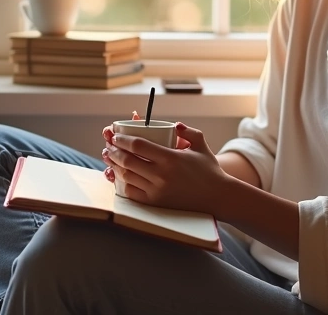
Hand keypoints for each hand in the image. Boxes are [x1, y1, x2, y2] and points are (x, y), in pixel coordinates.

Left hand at [101, 122, 229, 214]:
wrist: (218, 197)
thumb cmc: (209, 170)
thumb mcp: (201, 146)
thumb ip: (188, 132)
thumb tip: (174, 125)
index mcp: (171, 158)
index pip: (138, 145)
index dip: (122, 140)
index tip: (116, 136)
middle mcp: (162, 175)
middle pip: (128, 160)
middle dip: (114, 151)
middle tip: (109, 146)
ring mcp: (157, 191)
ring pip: (127, 176)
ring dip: (114, 166)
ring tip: (109, 158)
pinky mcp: (156, 203)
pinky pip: (132, 192)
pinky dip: (122, 183)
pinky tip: (119, 175)